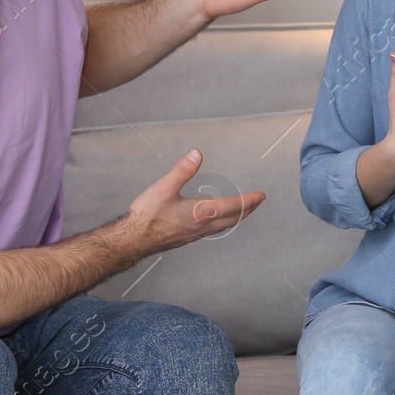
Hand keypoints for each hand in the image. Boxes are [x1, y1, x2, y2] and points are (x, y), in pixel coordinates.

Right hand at [127, 150, 265, 252]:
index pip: (233, 206)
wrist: (132, 240)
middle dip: (248, 209)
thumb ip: (182, 170)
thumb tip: (197, 154)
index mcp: (202, 213)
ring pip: (224, 226)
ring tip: (243, 210)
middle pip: (233, 218)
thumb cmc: (147, 215)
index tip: (262, 195)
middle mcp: (202, 226)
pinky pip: (213, 231)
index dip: (249, 200)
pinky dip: (223, 223)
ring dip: (236, 217)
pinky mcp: (187, 238)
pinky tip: (216, 220)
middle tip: (258, 201)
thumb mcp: (164, 187)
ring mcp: (195, 234)